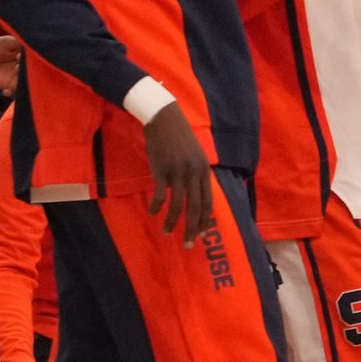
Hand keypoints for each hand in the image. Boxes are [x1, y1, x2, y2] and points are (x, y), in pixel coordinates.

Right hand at [142, 102, 216, 244]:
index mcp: (204, 170)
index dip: (204, 220)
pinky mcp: (162, 169)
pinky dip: (156, 206)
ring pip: (178, 205)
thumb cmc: (178, 137)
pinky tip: (152, 212)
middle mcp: (194, 173)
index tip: (201, 234)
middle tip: (188, 244)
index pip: (208, 201)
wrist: (163, 117)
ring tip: (167, 232)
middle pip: (196, 207)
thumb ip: (196, 173)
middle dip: (192, 228)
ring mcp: (178, 171)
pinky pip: (161, 194)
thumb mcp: (194, 154)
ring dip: (172, 222)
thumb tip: (196, 193)